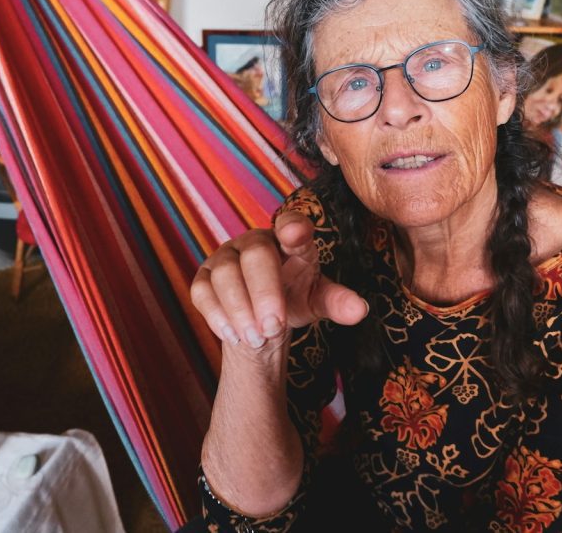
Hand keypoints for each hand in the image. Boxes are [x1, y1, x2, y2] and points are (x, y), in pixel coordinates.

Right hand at [190, 211, 368, 349]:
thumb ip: (337, 302)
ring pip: (224, 274)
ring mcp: (225, 257)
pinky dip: (218, 316)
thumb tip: (359, 310)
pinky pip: (202, 291)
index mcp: (288, 240)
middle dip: (264, 292)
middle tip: (275, 326)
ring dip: (240, 309)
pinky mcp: (203, 277)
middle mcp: (254, 242)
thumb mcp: (318, 301)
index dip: (292, 226)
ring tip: (257, 337)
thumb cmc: (295, 298)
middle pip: (255, 255)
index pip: (290, 223)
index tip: (295, 234)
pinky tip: (234, 335)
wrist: (263, 319)